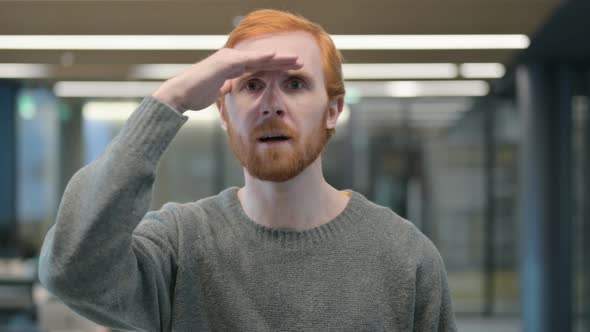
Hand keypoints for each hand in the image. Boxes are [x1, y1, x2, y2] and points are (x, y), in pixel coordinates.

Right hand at [151, 48, 301, 112]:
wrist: (181, 94)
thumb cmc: (196, 94)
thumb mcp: (216, 92)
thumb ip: (225, 87)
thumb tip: (229, 87)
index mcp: (231, 66)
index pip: (258, 66)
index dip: (275, 67)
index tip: (291, 69)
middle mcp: (231, 59)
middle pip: (262, 59)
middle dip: (282, 61)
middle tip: (300, 62)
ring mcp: (228, 59)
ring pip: (258, 57)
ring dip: (277, 58)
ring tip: (294, 59)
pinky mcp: (224, 62)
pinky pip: (247, 59)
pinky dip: (261, 58)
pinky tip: (274, 57)